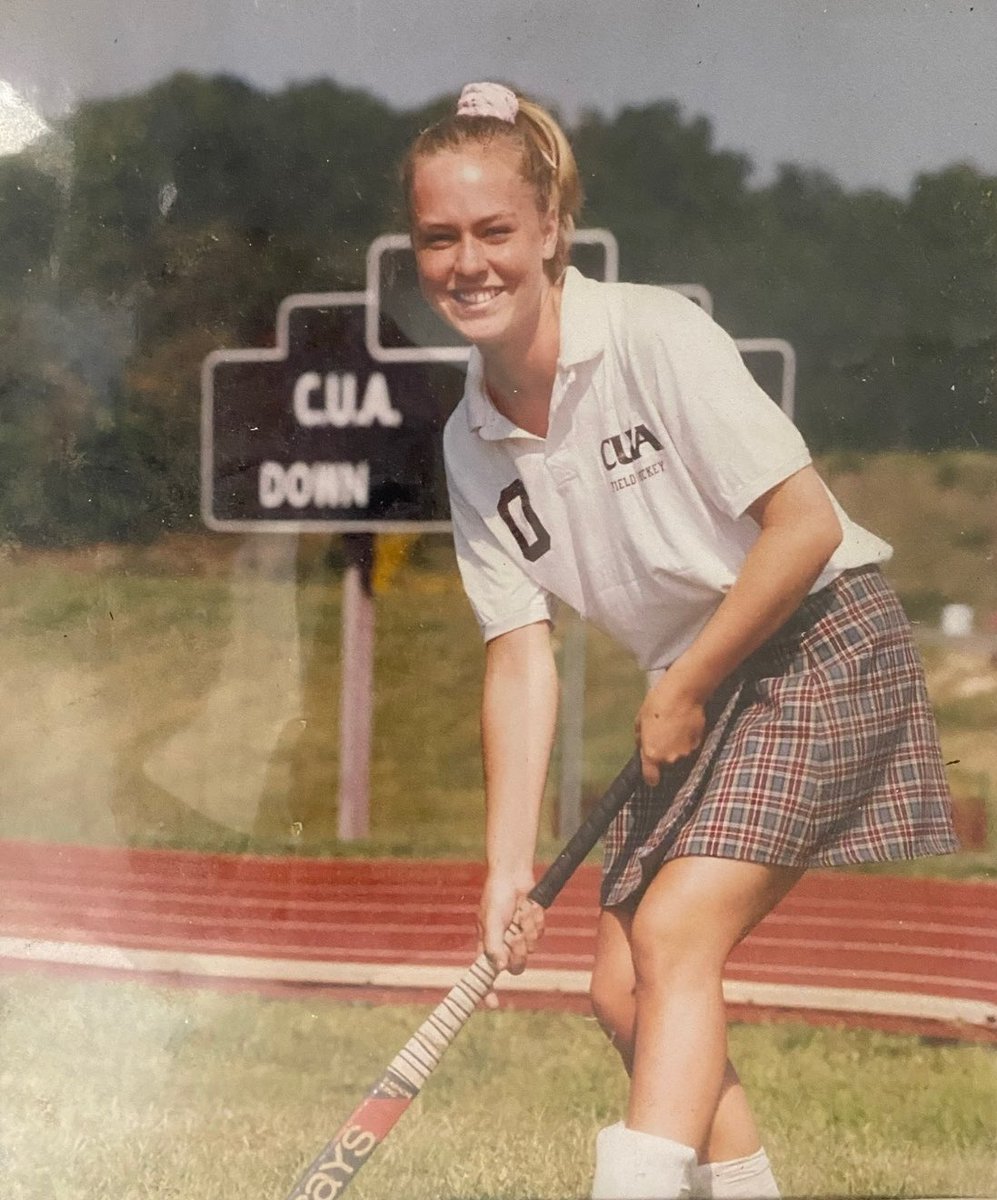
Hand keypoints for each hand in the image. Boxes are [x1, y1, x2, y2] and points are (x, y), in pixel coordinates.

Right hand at [477, 871, 544, 1001]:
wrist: (513, 875)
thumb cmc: (496, 896)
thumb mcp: (491, 920)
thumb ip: (493, 945)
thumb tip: (499, 969)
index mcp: (488, 946)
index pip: (486, 974)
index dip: (487, 991)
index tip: (493, 1004)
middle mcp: (503, 945)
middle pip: (517, 966)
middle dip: (519, 950)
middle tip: (515, 934)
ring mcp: (519, 936)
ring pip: (531, 948)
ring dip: (528, 929)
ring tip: (521, 912)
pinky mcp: (532, 927)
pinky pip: (540, 933)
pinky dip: (536, 920)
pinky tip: (528, 906)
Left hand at [634, 674, 707, 786]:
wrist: (683, 693)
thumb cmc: (657, 704)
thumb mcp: (640, 720)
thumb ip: (641, 738)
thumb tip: (642, 744)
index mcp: (652, 754)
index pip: (651, 779)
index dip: (651, 778)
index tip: (651, 774)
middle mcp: (670, 758)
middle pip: (666, 766)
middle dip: (663, 756)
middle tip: (662, 738)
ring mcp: (686, 752)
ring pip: (679, 756)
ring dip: (676, 748)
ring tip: (674, 730)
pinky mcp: (698, 743)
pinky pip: (690, 747)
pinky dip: (687, 741)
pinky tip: (684, 727)